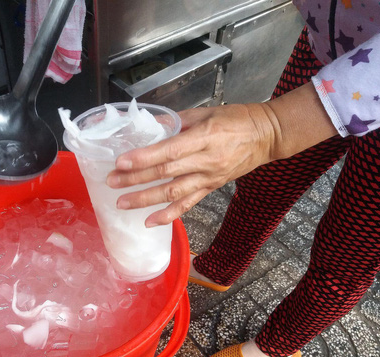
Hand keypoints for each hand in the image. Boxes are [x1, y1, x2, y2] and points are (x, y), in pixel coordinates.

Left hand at [106, 103, 276, 225]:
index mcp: (204, 137)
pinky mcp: (211, 188)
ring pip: (173, 193)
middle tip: (112, 182)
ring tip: (122, 203)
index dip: (144, 158)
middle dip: (136, 179)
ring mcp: (208, 178)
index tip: (121, 162)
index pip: (169, 151)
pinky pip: (188, 205)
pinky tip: (149, 221)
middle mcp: (206, 161)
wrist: (267, 136)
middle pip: (166, 173)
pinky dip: (168, 215)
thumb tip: (150, 127)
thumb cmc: (237, 119)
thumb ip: (177, 121)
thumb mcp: (206, 112)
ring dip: (146, 200)